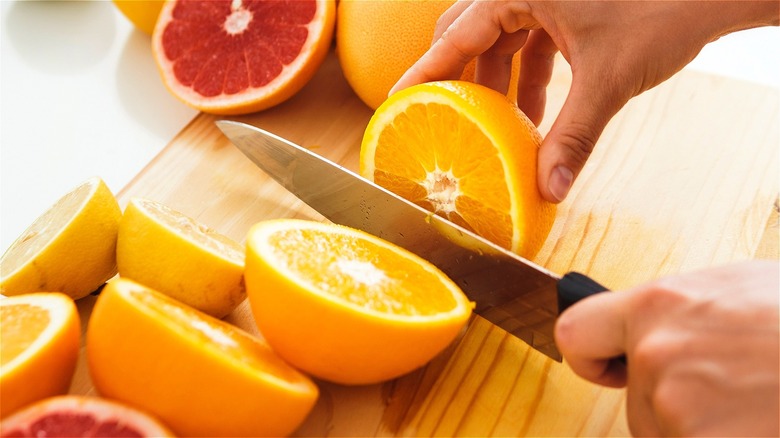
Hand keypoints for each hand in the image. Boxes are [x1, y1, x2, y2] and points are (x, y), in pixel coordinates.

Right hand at [390, 1, 778, 202]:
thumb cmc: (665, 10)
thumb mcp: (608, 79)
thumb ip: (573, 136)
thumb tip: (550, 190)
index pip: (454, 34)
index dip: (423, 73)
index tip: (395, 101)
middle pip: (468, 33)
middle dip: (458, 80)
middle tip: (440, 118)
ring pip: (499, 40)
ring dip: (496, 85)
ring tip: (495, 129)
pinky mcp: (563, 4)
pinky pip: (527, 41)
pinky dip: (526, 77)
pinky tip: (533, 114)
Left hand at [554, 260, 779, 435]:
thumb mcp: (739, 289)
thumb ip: (682, 312)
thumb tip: (655, 331)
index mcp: (658, 306)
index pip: (577, 333)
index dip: (593, 359)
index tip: (610, 370)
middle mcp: (656, 353)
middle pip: (637, 406)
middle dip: (677, 411)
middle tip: (735, 395)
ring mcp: (677, 407)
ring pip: (670, 436)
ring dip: (707, 431)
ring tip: (758, 405)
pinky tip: (758, 424)